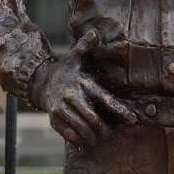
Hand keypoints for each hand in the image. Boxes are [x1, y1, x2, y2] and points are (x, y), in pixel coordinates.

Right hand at [29, 30, 136, 147]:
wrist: (40, 82)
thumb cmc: (66, 71)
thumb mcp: (75, 57)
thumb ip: (86, 46)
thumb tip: (94, 32)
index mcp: (82, 82)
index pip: (105, 98)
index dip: (120, 110)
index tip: (133, 119)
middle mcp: (71, 96)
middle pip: (92, 117)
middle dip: (104, 129)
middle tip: (110, 134)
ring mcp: (61, 108)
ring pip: (81, 128)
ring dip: (92, 136)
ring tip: (98, 138)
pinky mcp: (53, 118)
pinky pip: (68, 134)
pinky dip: (78, 139)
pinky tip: (84, 141)